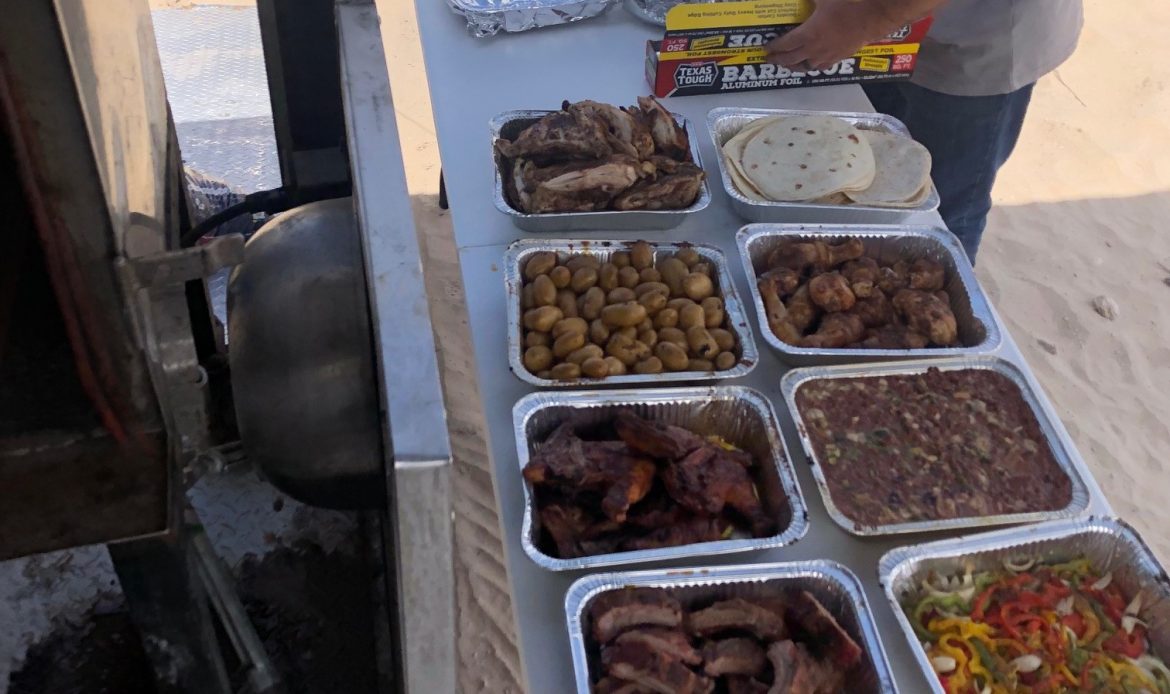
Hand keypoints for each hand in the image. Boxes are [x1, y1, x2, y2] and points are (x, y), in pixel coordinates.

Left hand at [765, 0, 899, 70]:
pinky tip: (811, 64)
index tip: (766, 48)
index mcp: (808, 34)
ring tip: (788, 65)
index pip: (785, 45)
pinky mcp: (839, 57)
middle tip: (770, 59)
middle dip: (779, 60)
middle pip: (791, 59)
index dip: (774, 47)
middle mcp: (815, 49)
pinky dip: (812, 66)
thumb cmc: (847, 4)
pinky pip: (821, 66)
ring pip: (806, 67)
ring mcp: (827, 55)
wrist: (873, 16)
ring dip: (794, 66)